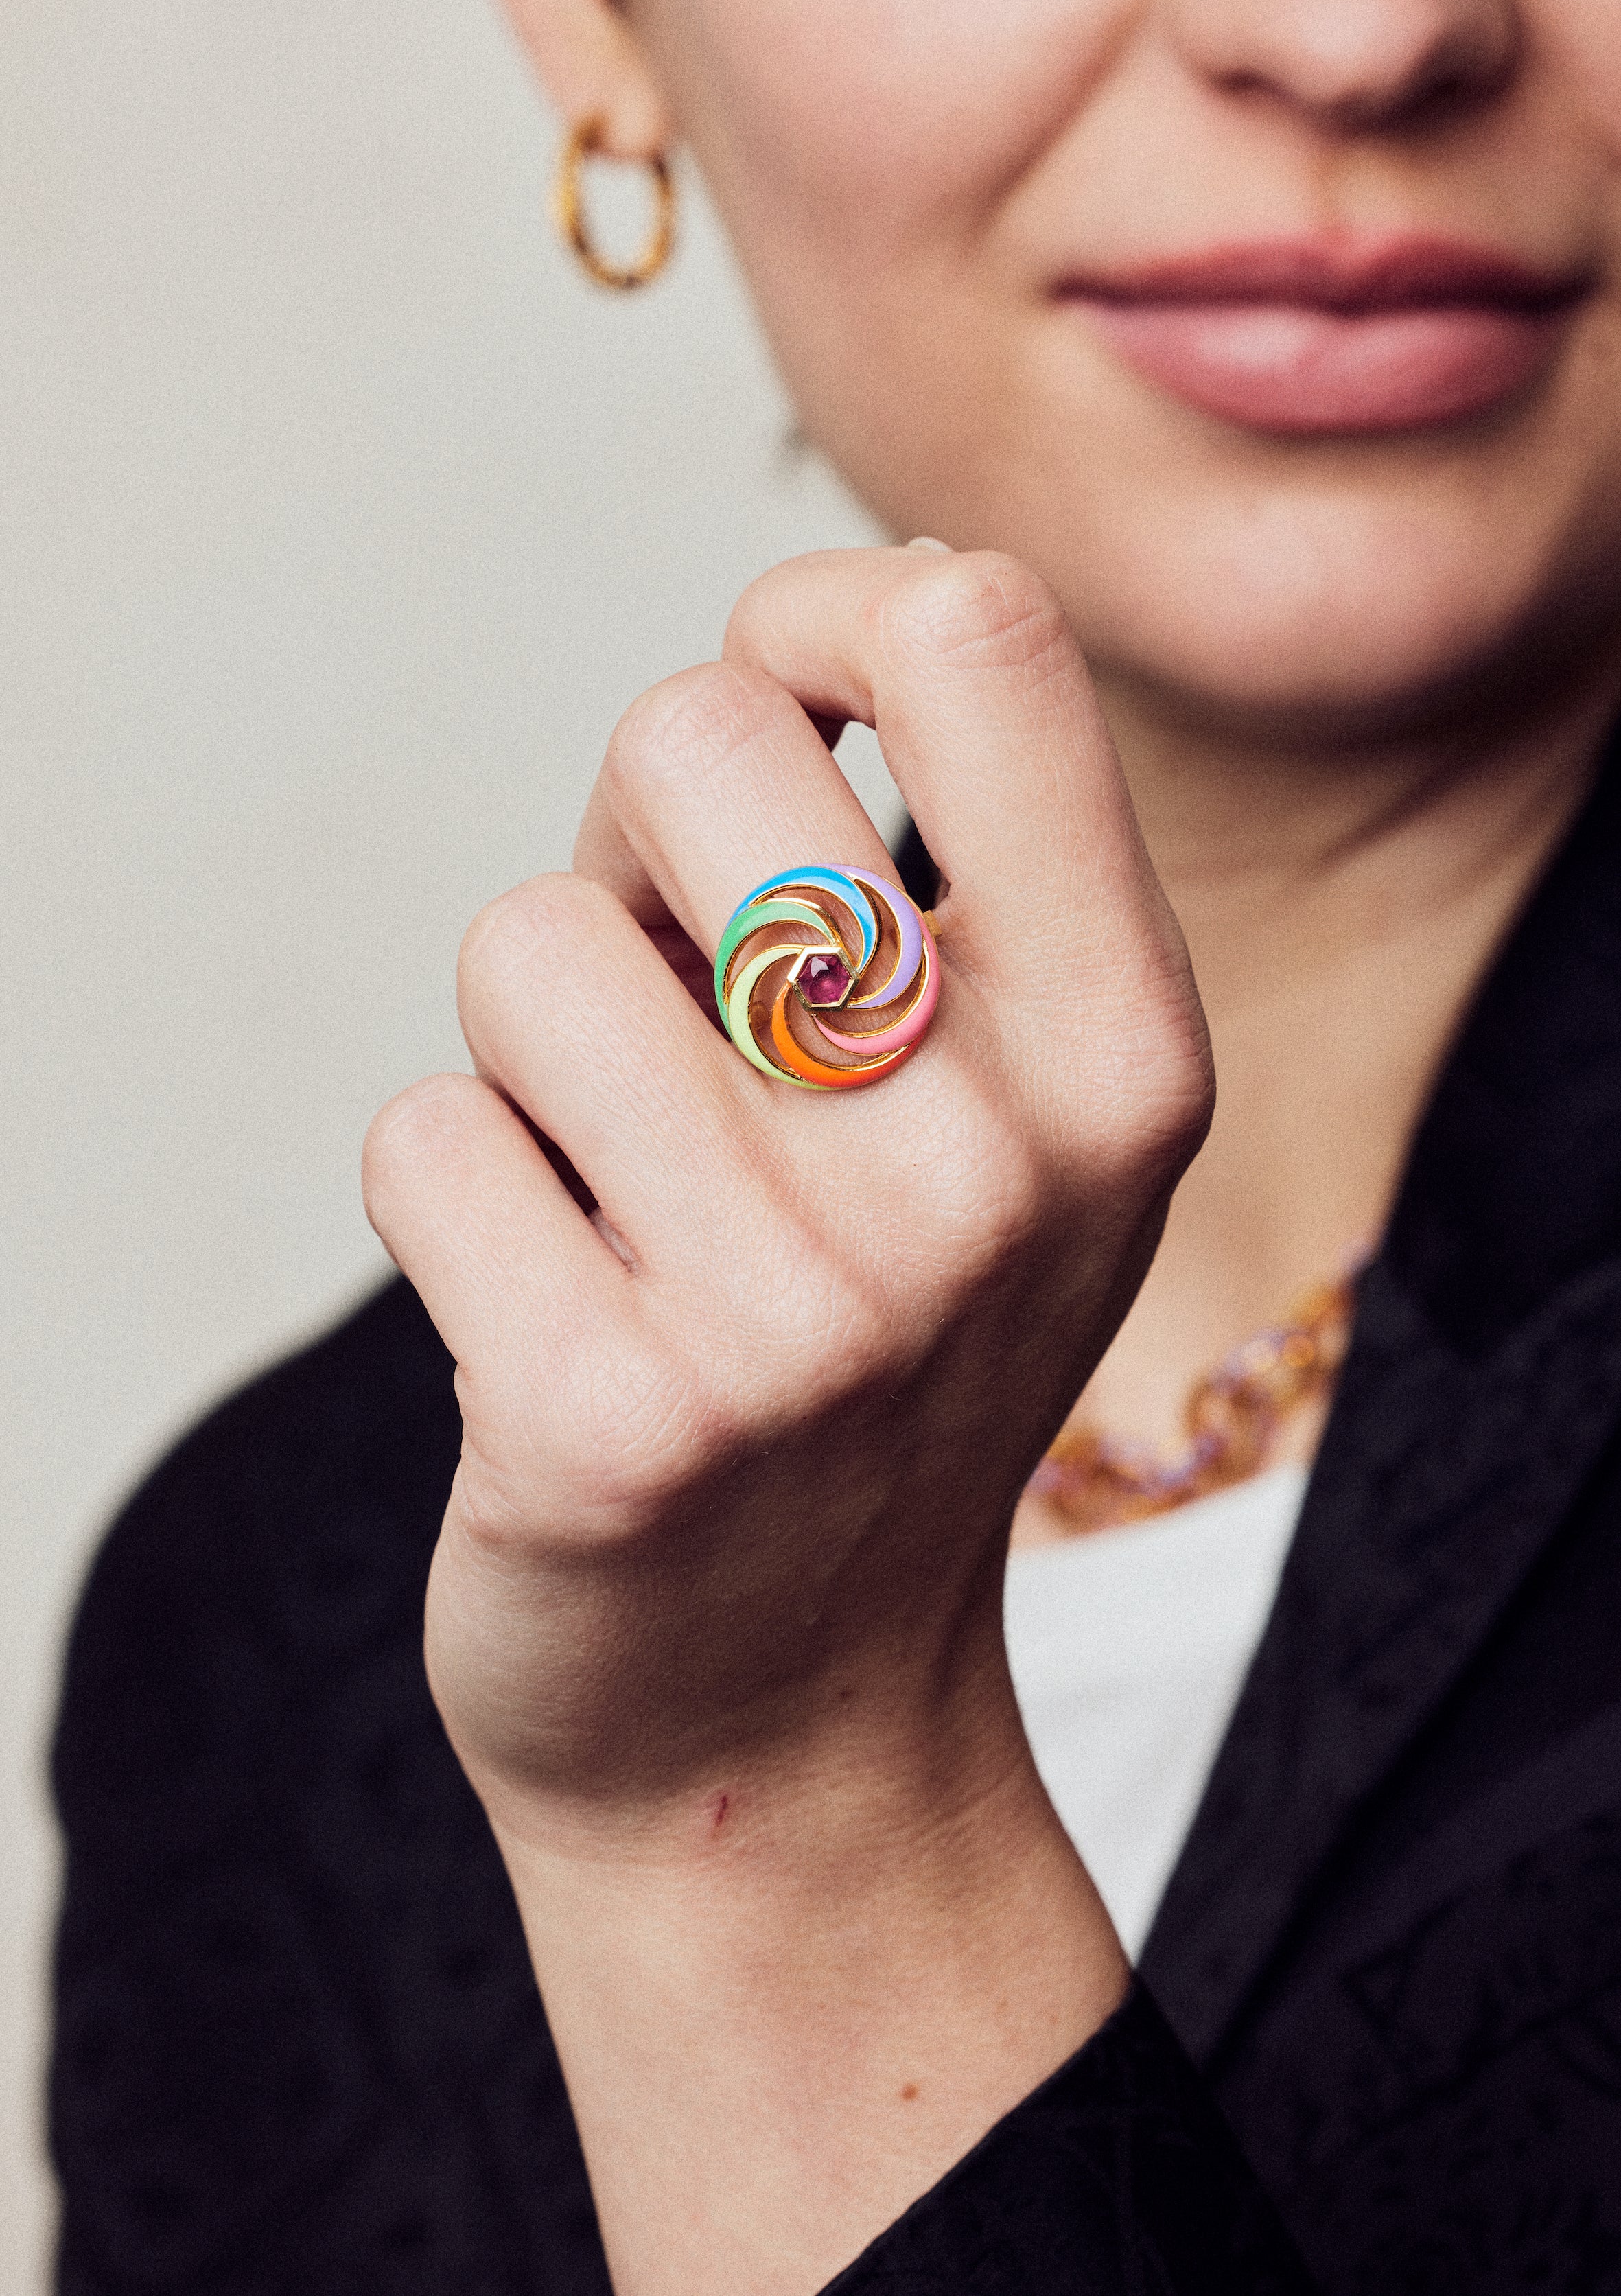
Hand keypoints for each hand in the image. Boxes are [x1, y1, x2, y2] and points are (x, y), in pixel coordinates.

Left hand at [363, 546, 1211, 2291]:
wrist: (790, 1721)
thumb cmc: (871, 1344)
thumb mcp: (1009, 1118)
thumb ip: (944, 872)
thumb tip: (795, 627)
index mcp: (1124, 1053)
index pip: (979, 633)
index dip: (821, 615)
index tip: (782, 717)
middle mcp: (992, 1171)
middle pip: (694, 738)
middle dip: (631, 841)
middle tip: (673, 1006)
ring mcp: (804, 1309)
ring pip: (522, 944)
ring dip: (532, 1048)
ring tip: (624, 1189)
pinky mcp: (610, 1419)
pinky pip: (423, 1134)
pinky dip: (458, 1199)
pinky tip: (561, 1312)